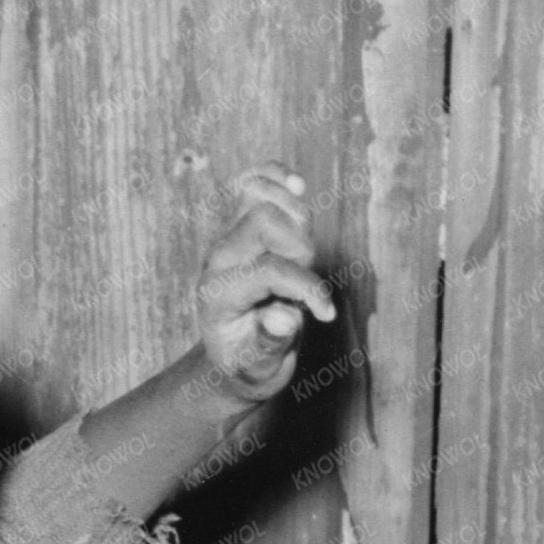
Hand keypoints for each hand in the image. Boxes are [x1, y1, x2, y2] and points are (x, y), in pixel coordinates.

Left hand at [194, 167, 336, 407]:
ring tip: (299, 260)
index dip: (308, 289)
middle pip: (266, 220)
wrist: (236, 356)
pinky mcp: (239, 223)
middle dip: (300, 250)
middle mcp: (217, 258)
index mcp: (218, 294)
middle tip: (305, 283)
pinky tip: (296, 186)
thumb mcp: (260, 368)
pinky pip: (253, 180)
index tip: (326, 314)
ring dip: (298, 224)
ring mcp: (226, 236)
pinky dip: (276, 175)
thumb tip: (284, 317)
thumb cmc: (251, 364)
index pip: (270, 269)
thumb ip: (270, 343)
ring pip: (266, 196)